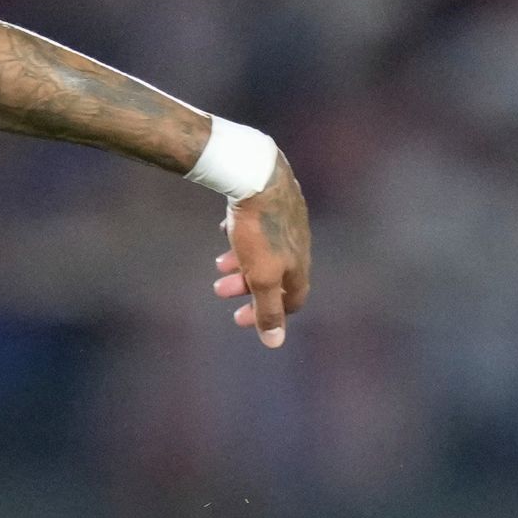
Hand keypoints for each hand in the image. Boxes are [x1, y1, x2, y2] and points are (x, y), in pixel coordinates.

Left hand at [209, 149, 310, 347]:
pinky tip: (225, 230)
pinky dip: (242, 235)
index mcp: (299, 263)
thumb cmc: (259, 230)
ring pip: (265, 249)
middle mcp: (299, 242)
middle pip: (274, 274)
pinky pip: (259, 224)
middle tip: (219, 289)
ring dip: (241, 262)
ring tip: (218, 264)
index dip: (268, 314)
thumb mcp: (261, 276)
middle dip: (246, 286)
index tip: (240, 317)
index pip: (292, 299)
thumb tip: (275, 343)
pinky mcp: (274, 197)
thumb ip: (268, 308)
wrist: (256, 174)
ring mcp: (288, 218)